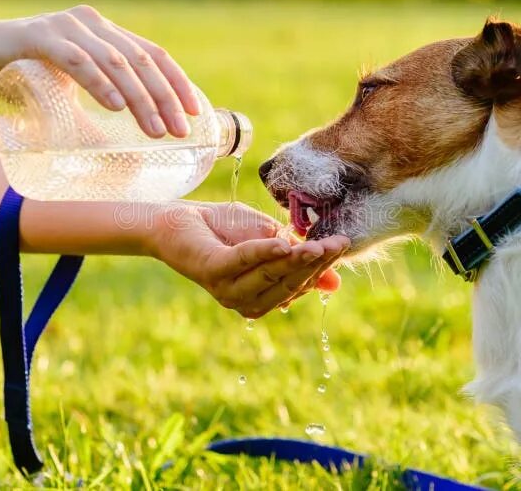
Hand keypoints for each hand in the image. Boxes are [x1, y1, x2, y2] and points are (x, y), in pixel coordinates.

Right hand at [0, 5, 199, 137]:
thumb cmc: (26, 78)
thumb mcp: (75, 90)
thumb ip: (104, 101)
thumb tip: (137, 148)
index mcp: (106, 33)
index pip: (153, 54)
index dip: (178, 83)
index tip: (194, 113)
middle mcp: (92, 24)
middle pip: (141, 60)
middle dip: (165, 98)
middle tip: (179, 130)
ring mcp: (66, 27)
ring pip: (116, 62)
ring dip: (140, 99)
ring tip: (155, 129)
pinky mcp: (39, 37)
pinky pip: (78, 60)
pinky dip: (100, 84)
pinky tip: (117, 108)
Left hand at [151, 201, 348, 317]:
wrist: (177, 219)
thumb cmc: (224, 229)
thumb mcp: (270, 241)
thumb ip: (297, 258)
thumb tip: (336, 283)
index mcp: (261, 297)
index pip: (300, 285)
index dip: (322, 266)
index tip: (342, 244)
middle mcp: (245, 301)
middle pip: (289, 283)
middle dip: (316, 263)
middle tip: (337, 242)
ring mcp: (228, 289)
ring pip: (271, 275)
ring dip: (296, 259)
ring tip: (318, 245)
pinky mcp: (212, 270)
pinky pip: (244, 261)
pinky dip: (264, 252)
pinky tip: (283, 244)